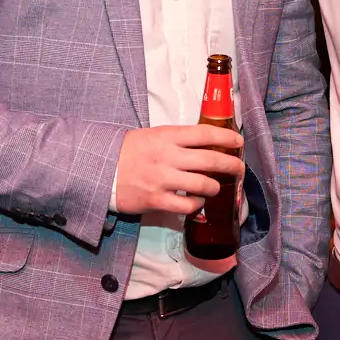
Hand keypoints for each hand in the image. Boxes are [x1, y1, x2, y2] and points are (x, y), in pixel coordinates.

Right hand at [113, 123, 244, 216]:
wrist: (100, 169)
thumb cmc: (129, 151)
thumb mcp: (152, 135)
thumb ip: (177, 139)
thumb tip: (207, 144)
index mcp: (167, 136)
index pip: (205, 133)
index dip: (226, 137)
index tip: (238, 141)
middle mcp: (167, 156)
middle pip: (211, 160)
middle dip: (232, 165)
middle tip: (239, 168)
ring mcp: (162, 179)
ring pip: (203, 184)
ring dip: (215, 187)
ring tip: (215, 187)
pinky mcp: (156, 200)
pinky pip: (187, 205)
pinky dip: (197, 205)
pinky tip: (197, 202)